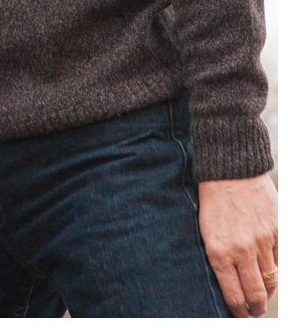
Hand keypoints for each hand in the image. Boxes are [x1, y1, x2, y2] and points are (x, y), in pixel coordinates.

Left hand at [200, 174, 277, 316]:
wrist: (230, 171)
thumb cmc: (212, 201)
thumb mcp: (205, 231)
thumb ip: (218, 257)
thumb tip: (228, 283)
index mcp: (219, 251)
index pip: (233, 294)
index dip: (238, 310)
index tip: (239, 316)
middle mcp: (242, 250)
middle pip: (256, 293)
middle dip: (255, 309)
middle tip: (254, 314)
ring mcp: (263, 242)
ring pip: (271, 279)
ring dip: (267, 292)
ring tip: (261, 299)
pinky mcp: (278, 232)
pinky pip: (281, 261)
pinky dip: (277, 271)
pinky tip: (270, 275)